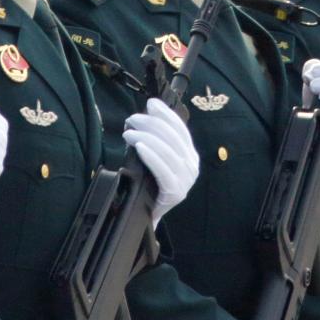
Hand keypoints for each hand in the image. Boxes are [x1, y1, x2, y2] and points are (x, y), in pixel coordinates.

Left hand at [123, 97, 198, 225]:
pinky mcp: (176, 192)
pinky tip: (139, 147)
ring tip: (128, 132)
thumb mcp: (153, 158)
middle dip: (151, 124)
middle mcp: (192, 166)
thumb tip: (144, 115)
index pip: (180, 129)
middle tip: (131, 119)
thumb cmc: (147, 184)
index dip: (166, 114)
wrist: (146, 216)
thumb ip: (153, 140)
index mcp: (189, 155)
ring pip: (168, 151)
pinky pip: (163, 170)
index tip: (150, 103)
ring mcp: (186, 180)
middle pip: (173, 137)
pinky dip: (151, 156)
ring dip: (146, 137)